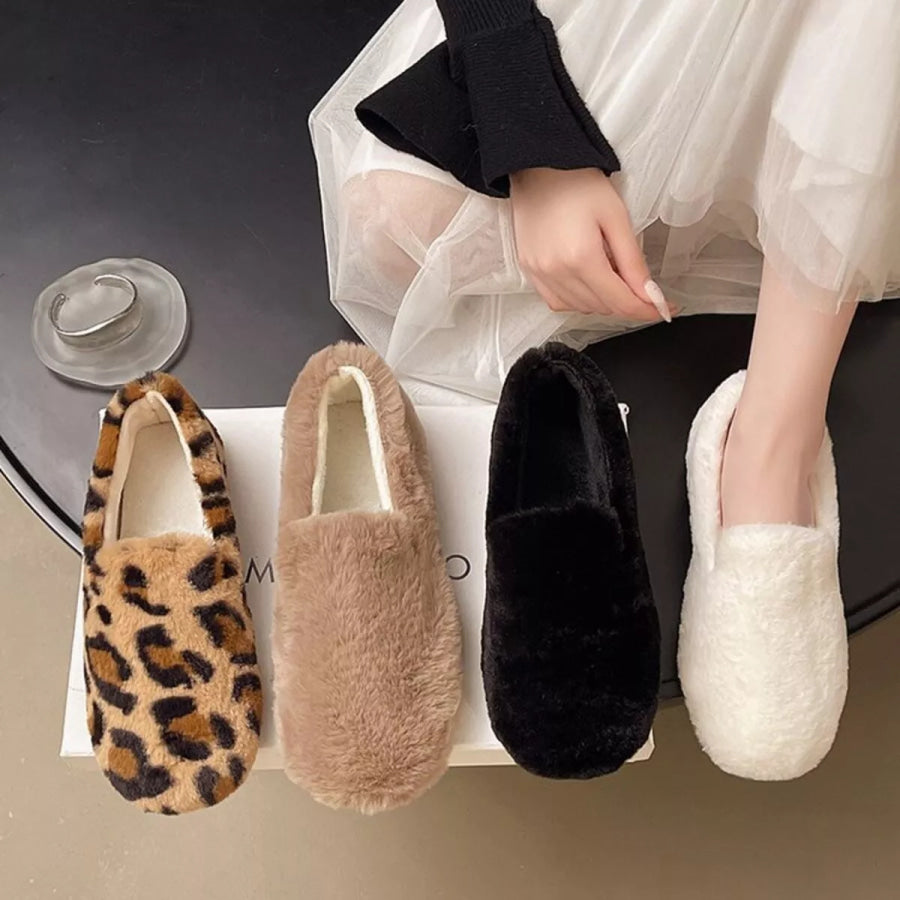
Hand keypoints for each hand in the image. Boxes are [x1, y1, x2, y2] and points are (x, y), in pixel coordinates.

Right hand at [510, 167, 670, 320]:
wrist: (537, 165)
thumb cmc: (577, 182)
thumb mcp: (616, 217)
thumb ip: (633, 262)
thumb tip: (650, 295)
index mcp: (582, 258)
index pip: (622, 302)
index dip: (647, 309)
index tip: (665, 309)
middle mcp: (557, 272)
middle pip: (604, 308)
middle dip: (626, 300)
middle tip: (637, 278)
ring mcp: (540, 274)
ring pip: (582, 309)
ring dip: (603, 300)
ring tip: (610, 271)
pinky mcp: (529, 272)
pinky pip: (559, 303)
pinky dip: (579, 300)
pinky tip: (587, 281)